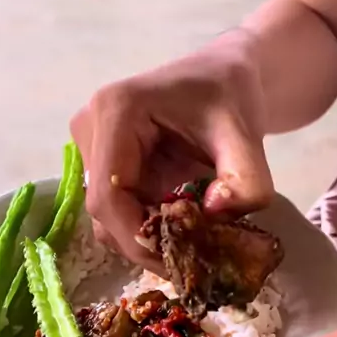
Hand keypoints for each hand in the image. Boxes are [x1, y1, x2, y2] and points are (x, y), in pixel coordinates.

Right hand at [70, 33, 273, 266]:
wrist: (223, 75)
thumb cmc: (230, 94)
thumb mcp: (246, 133)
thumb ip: (245, 178)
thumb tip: (214, 216)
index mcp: (115, 111)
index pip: (108, 195)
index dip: (137, 238)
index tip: (178, 261)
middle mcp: (90, 126)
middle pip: (103, 210)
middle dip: (145, 242)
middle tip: (191, 262)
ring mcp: (91, 144)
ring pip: (107, 214)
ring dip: (146, 236)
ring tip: (191, 243)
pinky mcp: (102, 159)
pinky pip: (117, 207)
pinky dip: (146, 224)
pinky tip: (180, 226)